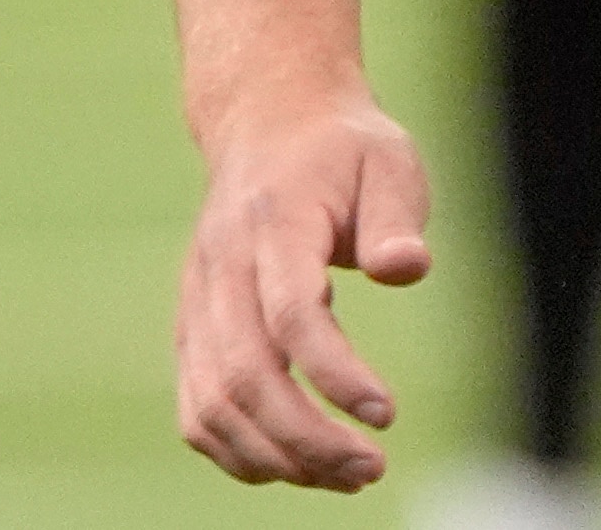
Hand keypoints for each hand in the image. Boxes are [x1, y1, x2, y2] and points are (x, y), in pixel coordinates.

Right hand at [177, 92, 432, 489]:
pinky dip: (237, 450)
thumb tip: (408, 268)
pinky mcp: (192, 329)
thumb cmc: (343, 149)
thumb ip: (397, 218)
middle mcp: (222, 267)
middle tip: (370, 468)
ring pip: (212, 403)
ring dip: (273, 457)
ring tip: (345, 477)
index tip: (385, 414)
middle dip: (306, 437)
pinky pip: (197, 407)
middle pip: (245, 374)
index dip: (334, 373)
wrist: (270, 122)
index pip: (291, 313)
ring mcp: (198, 302)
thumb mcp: (388, 159)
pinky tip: (294, 466)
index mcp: (273, 222)